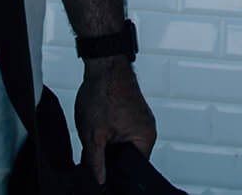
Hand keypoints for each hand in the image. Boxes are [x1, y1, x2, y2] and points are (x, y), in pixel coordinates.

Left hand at [74, 57, 155, 184]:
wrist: (104, 63)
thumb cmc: (105, 91)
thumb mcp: (94, 135)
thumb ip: (95, 161)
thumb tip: (99, 179)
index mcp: (145, 138)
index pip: (133, 168)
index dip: (115, 172)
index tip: (102, 170)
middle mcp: (147, 128)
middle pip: (127, 156)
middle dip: (110, 156)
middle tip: (95, 148)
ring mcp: (140, 118)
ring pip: (122, 142)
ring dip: (108, 142)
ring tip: (96, 131)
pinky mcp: (132, 110)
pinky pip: (121, 129)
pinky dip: (109, 130)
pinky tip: (98, 123)